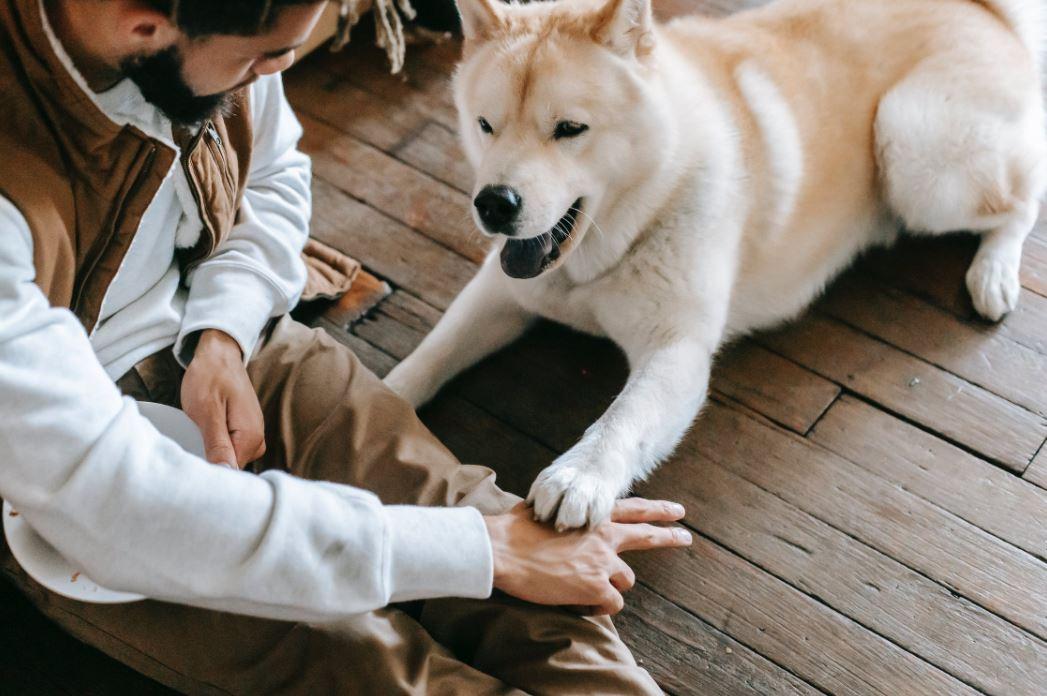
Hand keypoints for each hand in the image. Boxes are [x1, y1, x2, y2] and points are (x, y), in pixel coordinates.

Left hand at [181, 329, 265, 468]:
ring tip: (196, 433)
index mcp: (250, 437)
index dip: (209, 473)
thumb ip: (217, 445)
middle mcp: (257, 440)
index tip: (190, 467)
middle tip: (190, 444)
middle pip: (231, 468)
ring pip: (230, 459)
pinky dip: (215, 444)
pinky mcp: (245, 431)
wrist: (218, 354)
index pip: (232, 473)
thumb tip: (225, 473)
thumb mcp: (206, 411)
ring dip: (211, 452)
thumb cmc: (210, 377)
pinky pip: (230, 448)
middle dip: (210, 462)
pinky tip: (204, 432)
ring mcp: (253, 435)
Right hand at [484, 498, 691, 614]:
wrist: (504, 550)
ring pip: (624, 581)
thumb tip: (551, 512)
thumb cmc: (514, 530)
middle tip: (686, 537)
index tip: (677, 511)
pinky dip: (596, 607)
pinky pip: (610, 605)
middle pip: (647, 536)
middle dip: (669, 536)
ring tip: (582, 589)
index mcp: (592, 516)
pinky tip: (578, 604)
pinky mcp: (596, 587)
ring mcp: (603, 562)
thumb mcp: (544, 509)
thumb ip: (561, 512)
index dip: (657, 510)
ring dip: (609, 587)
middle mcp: (604, 537)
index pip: (633, 509)